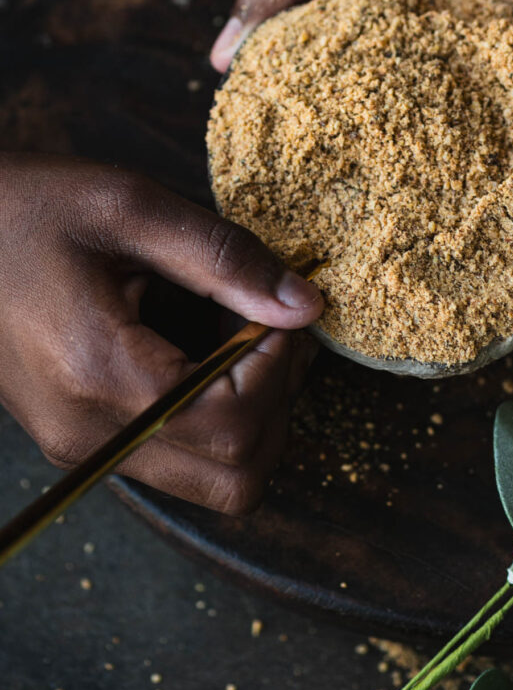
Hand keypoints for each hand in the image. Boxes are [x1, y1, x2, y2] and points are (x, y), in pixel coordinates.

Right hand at [0, 154, 322, 514]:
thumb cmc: (30, 207)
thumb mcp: (131, 207)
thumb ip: (226, 258)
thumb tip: (305, 306)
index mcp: (100, 373)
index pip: (235, 422)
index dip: (280, 368)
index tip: (278, 311)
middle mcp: (90, 434)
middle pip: (236, 476)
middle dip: (278, 401)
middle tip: (268, 327)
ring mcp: (81, 447)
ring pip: (215, 482)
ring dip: (253, 415)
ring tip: (234, 337)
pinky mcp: (81, 441)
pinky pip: (180, 462)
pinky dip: (218, 421)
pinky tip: (204, 354)